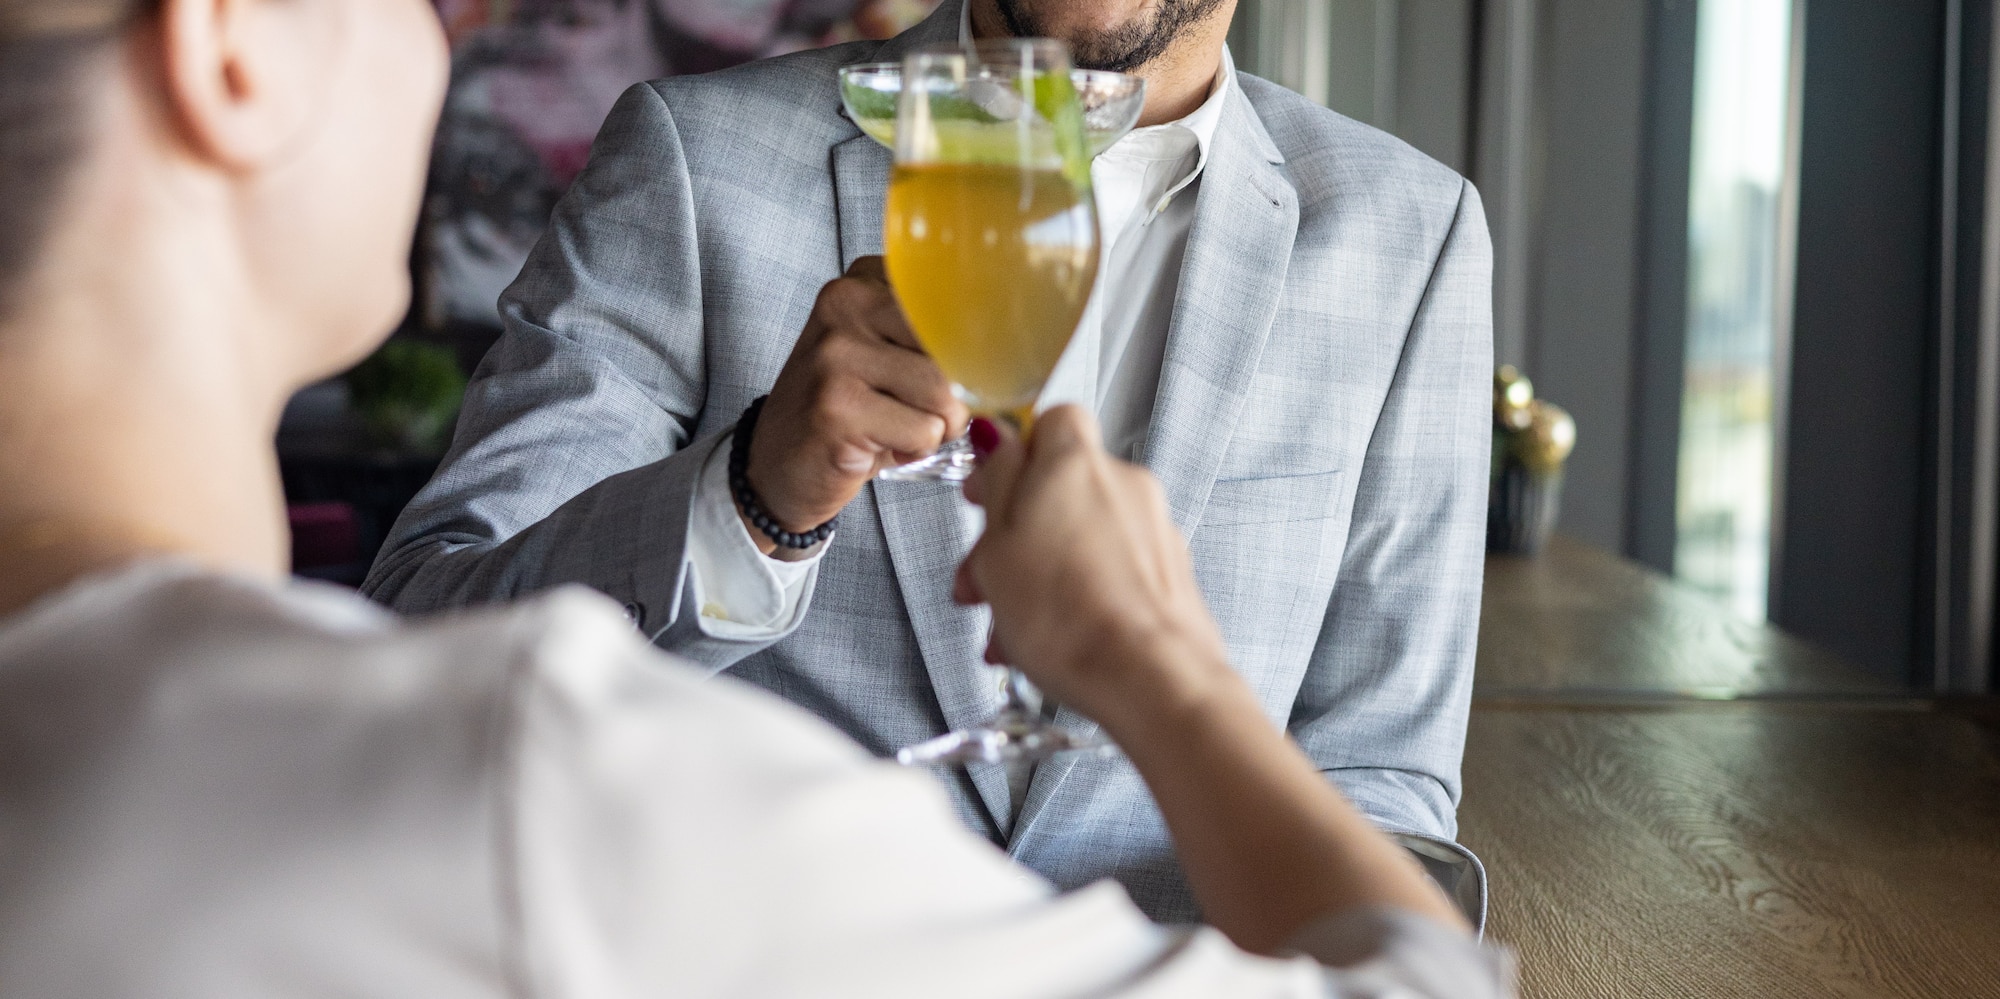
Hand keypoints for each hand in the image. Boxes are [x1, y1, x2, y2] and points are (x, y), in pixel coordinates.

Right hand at [744, 257, 967, 546]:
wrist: (778, 464)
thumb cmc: (847, 410)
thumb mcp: (887, 353)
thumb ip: (936, 335)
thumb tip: (1014, 351)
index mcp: (863, 279)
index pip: (956, 299)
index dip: (971, 347)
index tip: (954, 368)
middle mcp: (845, 303)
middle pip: (955, 346)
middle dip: (957, 393)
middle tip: (925, 411)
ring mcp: (836, 353)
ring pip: (944, 392)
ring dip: (938, 426)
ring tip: (902, 428)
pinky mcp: (836, 406)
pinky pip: (924, 431)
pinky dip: (917, 449)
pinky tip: (882, 445)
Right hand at [954, 407, 1232, 731]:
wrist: (1151, 680)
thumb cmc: (1071, 620)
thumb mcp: (998, 545)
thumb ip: (998, 484)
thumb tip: (997, 441)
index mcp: (1077, 464)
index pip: (1051, 421)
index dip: (1014, 456)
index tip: (987, 493)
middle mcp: (1126, 486)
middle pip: (1061, 490)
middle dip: (1016, 535)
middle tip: (983, 579)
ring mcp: (1155, 532)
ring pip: (1082, 539)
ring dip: (1041, 576)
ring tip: (1009, 630)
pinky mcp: (1170, 577)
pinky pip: (1112, 572)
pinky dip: (1080, 596)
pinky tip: (1052, 641)